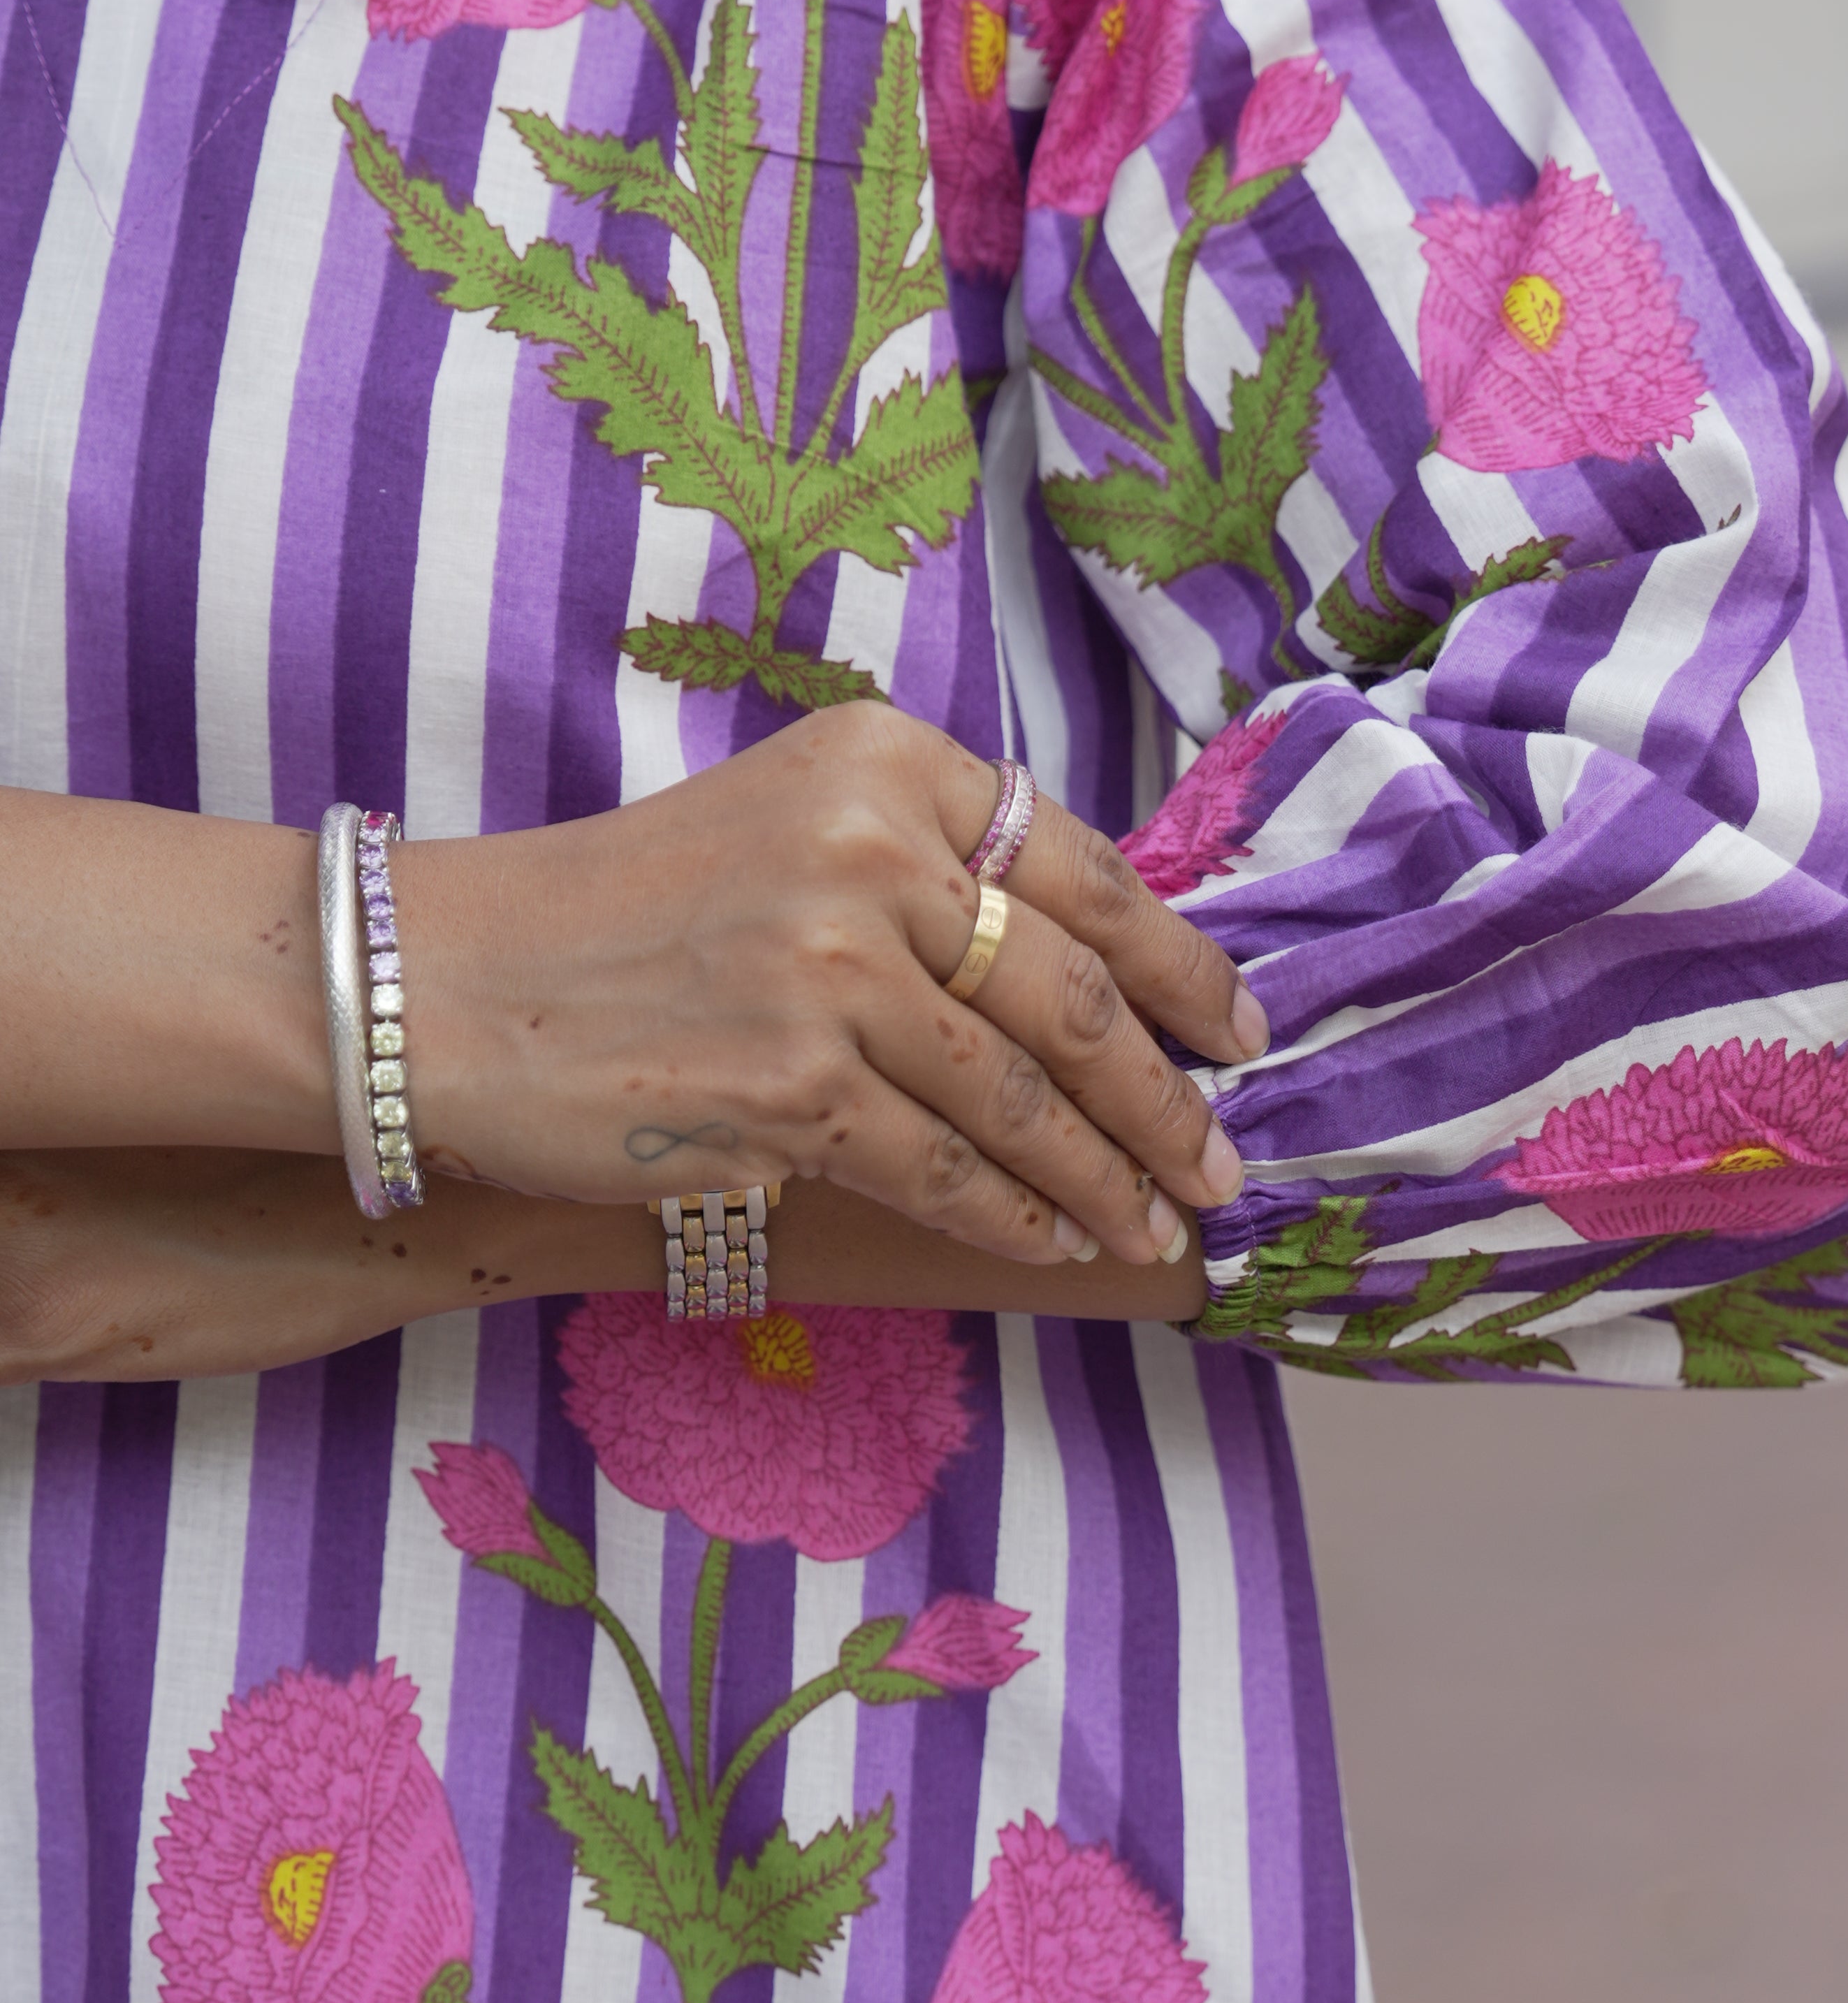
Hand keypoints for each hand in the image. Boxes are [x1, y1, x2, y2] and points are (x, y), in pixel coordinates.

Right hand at [396, 703, 1265, 1267]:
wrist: (454, 982)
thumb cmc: (625, 911)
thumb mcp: (792, 822)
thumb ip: (930, 869)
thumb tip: (1097, 981)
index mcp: (885, 761)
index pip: (1085, 873)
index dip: (1184, 967)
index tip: (1239, 1033)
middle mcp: (874, 849)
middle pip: (1078, 994)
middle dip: (1167, 1098)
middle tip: (1223, 1163)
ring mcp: (834, 969)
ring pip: (1022, 1100)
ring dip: (1106, 1179)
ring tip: (1155, 1226)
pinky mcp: (792, 1088)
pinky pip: (945, 1170)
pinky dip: (1013, 1216)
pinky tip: (1052, 1241)